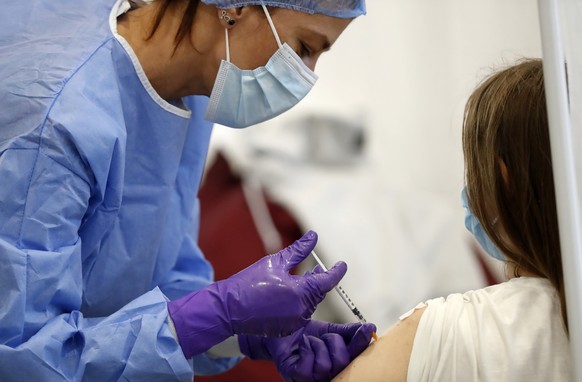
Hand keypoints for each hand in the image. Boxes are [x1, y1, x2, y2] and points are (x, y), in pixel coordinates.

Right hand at [167, 231, 346, 357]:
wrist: (228, 308)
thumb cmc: (249, 282)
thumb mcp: (274, 262)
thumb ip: (298, 250)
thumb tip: (313, 236)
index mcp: (301, 291)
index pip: (327, 281)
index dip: (336, 271)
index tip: (342, 265)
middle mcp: (301, 309)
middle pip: (317, 293)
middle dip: (317, 281)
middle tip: (315, 269)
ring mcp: (294, 322)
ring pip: (308, 304)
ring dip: (306, 294)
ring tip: (297, 282)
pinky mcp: (286, 330)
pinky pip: (298, 316)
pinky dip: (296, 306)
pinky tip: (285, 298)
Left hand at [239, 320, 376, 381]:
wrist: (280, 329)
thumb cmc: (303, 332)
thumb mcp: (330, 329)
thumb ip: (349, 330)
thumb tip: (369, 327)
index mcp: (338, 361)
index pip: (356, 355)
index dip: (362, 342)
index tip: (369, 329)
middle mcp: (327, 374)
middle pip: (343, 362)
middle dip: (335, 341)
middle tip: (325, 336)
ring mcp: (311, 378)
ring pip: (325, 366)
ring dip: (318, 344)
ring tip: (310, 340)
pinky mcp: (296, 376)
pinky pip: (308, 369)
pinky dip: (306, 349)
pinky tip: (302, 344)